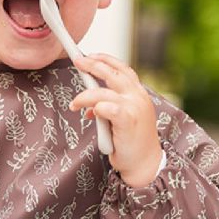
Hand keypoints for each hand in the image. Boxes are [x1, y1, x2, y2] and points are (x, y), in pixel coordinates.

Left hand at [69, 54, 162, 187]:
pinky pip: (108, 108)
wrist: (144, 163)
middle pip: (112, 74)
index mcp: (138, 93)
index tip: (90, 55)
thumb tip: (89, 107)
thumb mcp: (119, 119)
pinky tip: (90, 114)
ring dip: (84, 96)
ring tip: (74, 104)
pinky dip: (96, 108)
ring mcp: (135, 108)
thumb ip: (108, 107)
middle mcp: (138, 97)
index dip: (105, 59)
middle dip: (92, 65)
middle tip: (77, 62)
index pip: (122, 69)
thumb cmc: (131, 141)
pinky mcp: (128, 121)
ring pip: (103, 93)